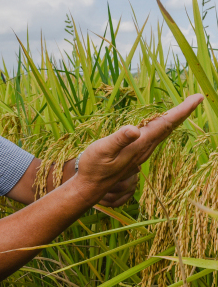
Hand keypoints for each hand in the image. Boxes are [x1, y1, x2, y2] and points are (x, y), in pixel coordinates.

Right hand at [74, 94, 203, 205]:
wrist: (90, 187)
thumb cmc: (93, 167)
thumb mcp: (102, 150)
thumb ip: (119, 139)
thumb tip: (134, 129)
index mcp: (140, 145)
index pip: (165, 125)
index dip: (181, 111)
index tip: (197, 98)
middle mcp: (144, 150)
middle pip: (168, 128)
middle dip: (183, 113)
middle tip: (197, 98)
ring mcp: (141, 154)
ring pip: (163, 134)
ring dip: (174, 121)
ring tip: (183, 109)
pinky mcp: (135, 156)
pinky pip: (154, 139)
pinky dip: (162, 128)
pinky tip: (160, 125)